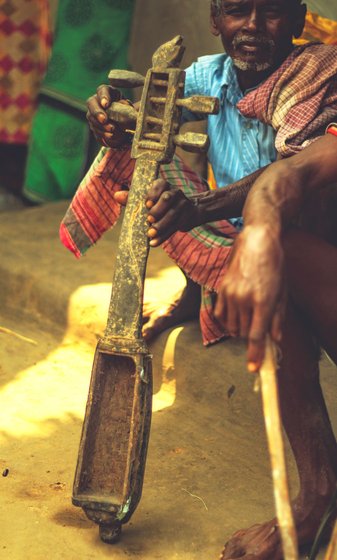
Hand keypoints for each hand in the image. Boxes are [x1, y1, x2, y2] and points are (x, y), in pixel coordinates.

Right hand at [86, 84, 133, 147]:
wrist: (126, 125)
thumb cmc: (128, 112)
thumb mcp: (130, 106)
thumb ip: (126, 105)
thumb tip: (124, 104)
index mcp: (108, 92)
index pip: (102, 90)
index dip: (103, 96)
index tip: (106, 104)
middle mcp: (97, 101)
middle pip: (91, 103)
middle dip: (98, 113)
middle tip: (104, 120)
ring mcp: (93, 114)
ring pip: (91, 118)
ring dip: (101, 126)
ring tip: (111, 131)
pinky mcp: (94, 126)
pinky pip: (95, 130)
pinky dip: (102, 135)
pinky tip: (110, 136)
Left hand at [113, 179, 200, 242]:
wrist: (187, 212)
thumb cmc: (160, 205)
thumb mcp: (147, 200)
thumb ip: (132, 198)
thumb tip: (116, 195)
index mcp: (164, 185)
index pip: (160, 184)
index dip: (153, 194)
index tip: (146, 205)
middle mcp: (175, 192)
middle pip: (168, 198)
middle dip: (158, 209)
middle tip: (149, 220)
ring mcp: (183, 204)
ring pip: (172, 214)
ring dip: (161, 226)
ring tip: (150, 234)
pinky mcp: (187, 217)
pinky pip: (175, 227)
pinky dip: (164, 236)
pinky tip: (154, 243)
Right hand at [214, 225, 285, 371]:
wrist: (256, 240)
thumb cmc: (274, 265)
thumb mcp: (282, 291)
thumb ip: (278, 317)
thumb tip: (275, 340)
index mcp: (263, 301)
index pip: (257, 336)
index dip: (255, 354)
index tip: (253, 369)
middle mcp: (244, 299)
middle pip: (244, 333)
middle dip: (252, 336)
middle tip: (258, 329)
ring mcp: (230, 294)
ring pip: (231, 326)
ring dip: (240, 328)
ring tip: (249, 315)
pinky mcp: (221, 289)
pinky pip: (220, 314)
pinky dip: (228, 319)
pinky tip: (236, 311)